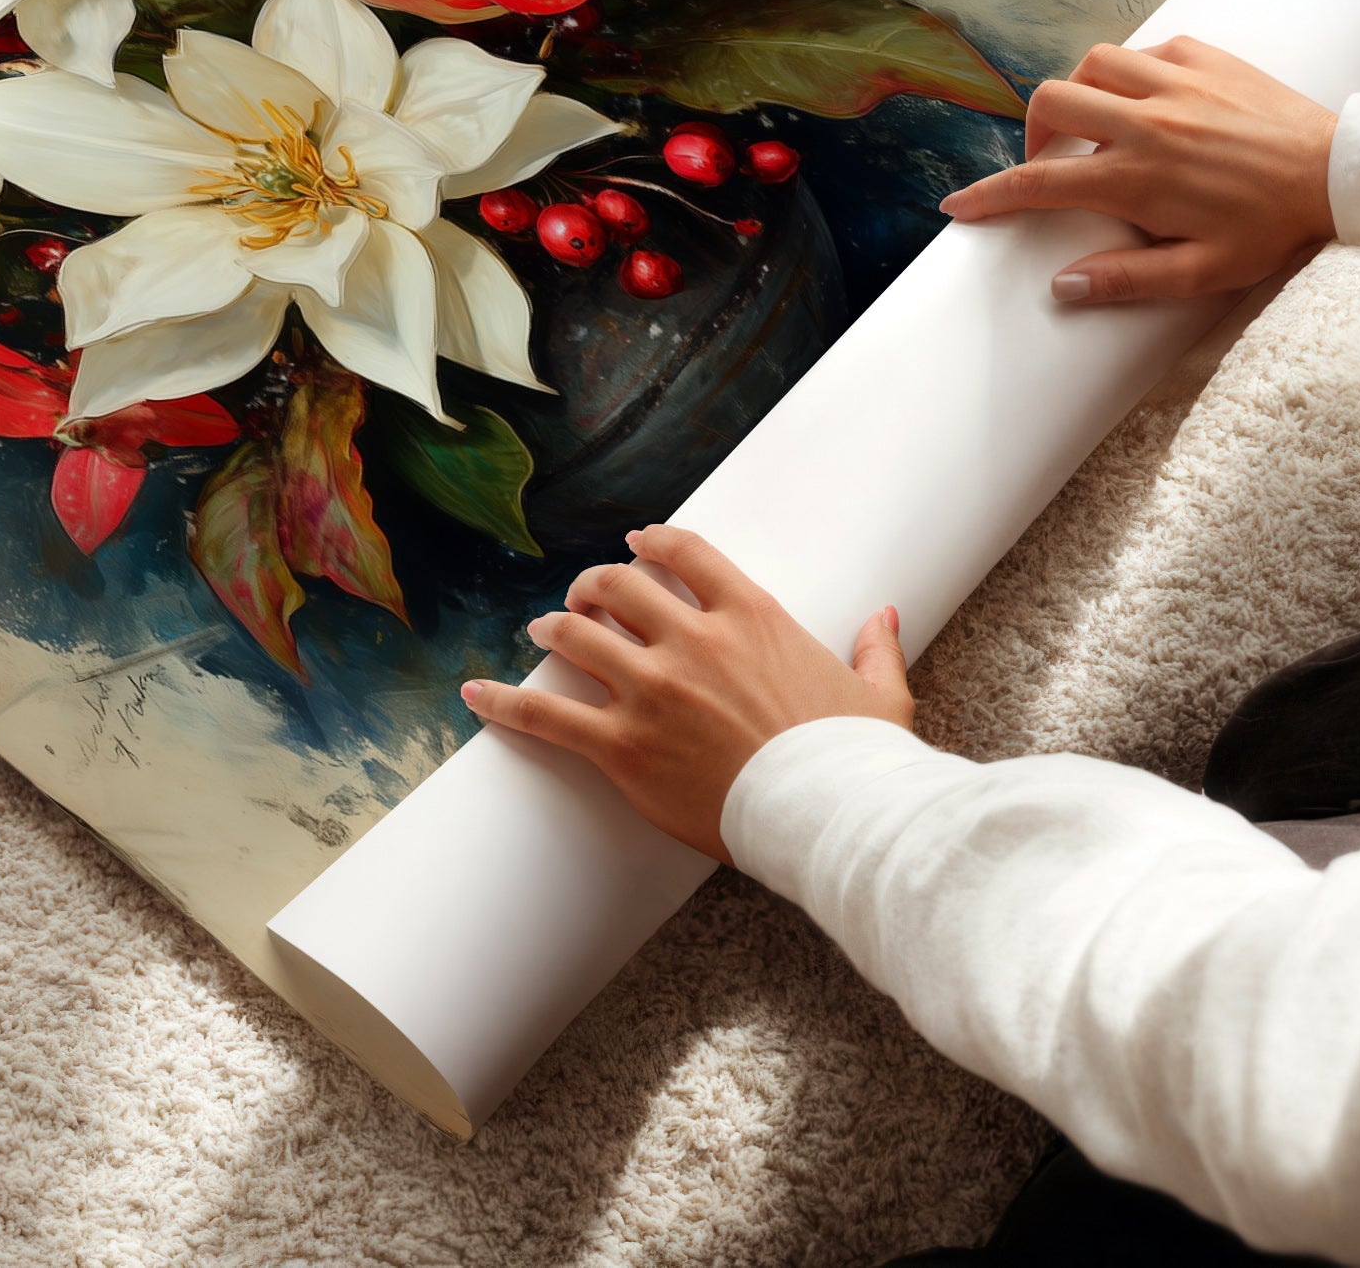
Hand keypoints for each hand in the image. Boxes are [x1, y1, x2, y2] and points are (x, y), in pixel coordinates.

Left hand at [460, 525, 911, 864]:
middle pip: (618, 587)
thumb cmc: (856, 760)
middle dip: (593, 585)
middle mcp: (693, 640)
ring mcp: (652, 690)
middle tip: (582, 596)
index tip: (635, 544)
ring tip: (540, 630)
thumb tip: (885, 616)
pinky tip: (475, 693)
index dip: (652, 543)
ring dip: (553, 628)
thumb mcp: (878, 695)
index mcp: (751, 617)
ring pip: (577, 636)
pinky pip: (547, 715)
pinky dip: (505, 702)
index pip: (685, 553)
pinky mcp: (623, 746)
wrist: (829, 816)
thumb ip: (875, 648)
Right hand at [938, 35, 1337, 303]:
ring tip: (1096, 124)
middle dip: (1033, 132)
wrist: (1340, 173)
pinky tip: (1148, 99)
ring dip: (1080, 92)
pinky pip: (1144, 50)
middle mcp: (1146, 121)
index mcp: (1137, 177)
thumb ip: (1128, 279)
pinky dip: (1131, 72)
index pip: (1039, 183)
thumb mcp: (1203, 272)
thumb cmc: (1273, 229)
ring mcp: (1175, 82)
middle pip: (1051, 103)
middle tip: (1050, 161)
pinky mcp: (1204, 56)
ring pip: (1091, 64)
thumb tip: (1062, 285)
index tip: (959, 206)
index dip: (989, 196)